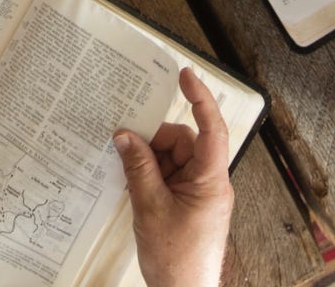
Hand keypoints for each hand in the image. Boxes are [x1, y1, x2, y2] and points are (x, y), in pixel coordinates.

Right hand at [118, 69, 236, 286]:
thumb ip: (138, 168)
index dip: (200, 99)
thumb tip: (124, 135)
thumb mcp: (150, 208)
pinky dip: (149, 177)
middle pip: (182, 142)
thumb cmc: (176, 258)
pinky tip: (131, 185)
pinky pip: (167, 177)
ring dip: (147, 162)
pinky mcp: (187, 205)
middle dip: (153, 142)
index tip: (185, 75)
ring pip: (171, 159)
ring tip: (126, 175)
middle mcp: (208, 183)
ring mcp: (198, 195)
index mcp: (210, 180)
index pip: (210, 129)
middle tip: (124, 145)